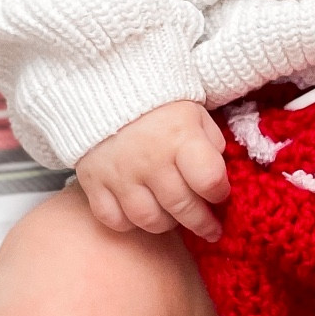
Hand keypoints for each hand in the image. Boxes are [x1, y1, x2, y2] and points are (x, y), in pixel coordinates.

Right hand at [75, 101, 228, 241]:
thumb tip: (218, 176)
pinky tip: (139, 213)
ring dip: (167, 224)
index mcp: (180, 138)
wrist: (104, 87)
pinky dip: (128, 223)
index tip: (220, 194)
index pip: (209, 181)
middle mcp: (150, 161)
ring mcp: (120, 175)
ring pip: (149, 220)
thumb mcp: (195, 113)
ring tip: (174, 218)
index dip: (220, 193)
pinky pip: (113, 219)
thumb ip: (211, 143)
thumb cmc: (159, 103)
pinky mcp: (93, 183)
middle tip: (211, 228)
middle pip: (182, 207)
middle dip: (202, 222)